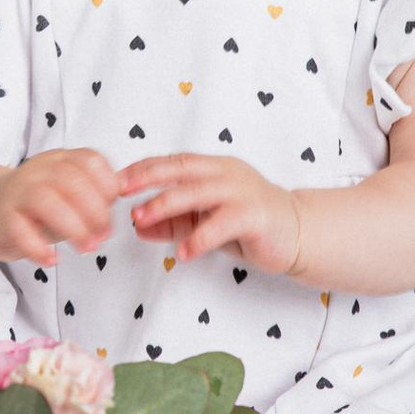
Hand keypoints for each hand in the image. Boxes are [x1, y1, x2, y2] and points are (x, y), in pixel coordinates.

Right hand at [0, 149, 119, 263]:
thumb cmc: (38, 208)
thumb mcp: (69, 197)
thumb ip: (95, 199)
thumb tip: (121, 210)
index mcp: (60, 161)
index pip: (90, 160)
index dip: (108, 185)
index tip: (113, 210)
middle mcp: (39, 171)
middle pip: (71, 181)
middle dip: (95, 212)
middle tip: (103, 237)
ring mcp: (17, 191)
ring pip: (46, 200)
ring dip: (72, 228)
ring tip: (85, 249)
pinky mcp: (1, 216)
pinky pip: (19, 229)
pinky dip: (38, 247)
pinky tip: (52, 260)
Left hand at [119, 154, 303, 273]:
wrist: (298, 233)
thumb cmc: (250, 223)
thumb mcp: (205, 220)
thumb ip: (173, 221)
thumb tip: (136, 225)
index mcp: (214, 168)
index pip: (173, 161)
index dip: (143, 168)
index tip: (116, 179)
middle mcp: (226, 174)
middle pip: (181, 170)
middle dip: (148, 179)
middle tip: (121, 193)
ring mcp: (242, 192)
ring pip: (198, 192)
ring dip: (166, 205)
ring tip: (141, 219)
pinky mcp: (255, 216)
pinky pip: (223, 224)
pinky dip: (200, 237)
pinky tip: (183, 252)